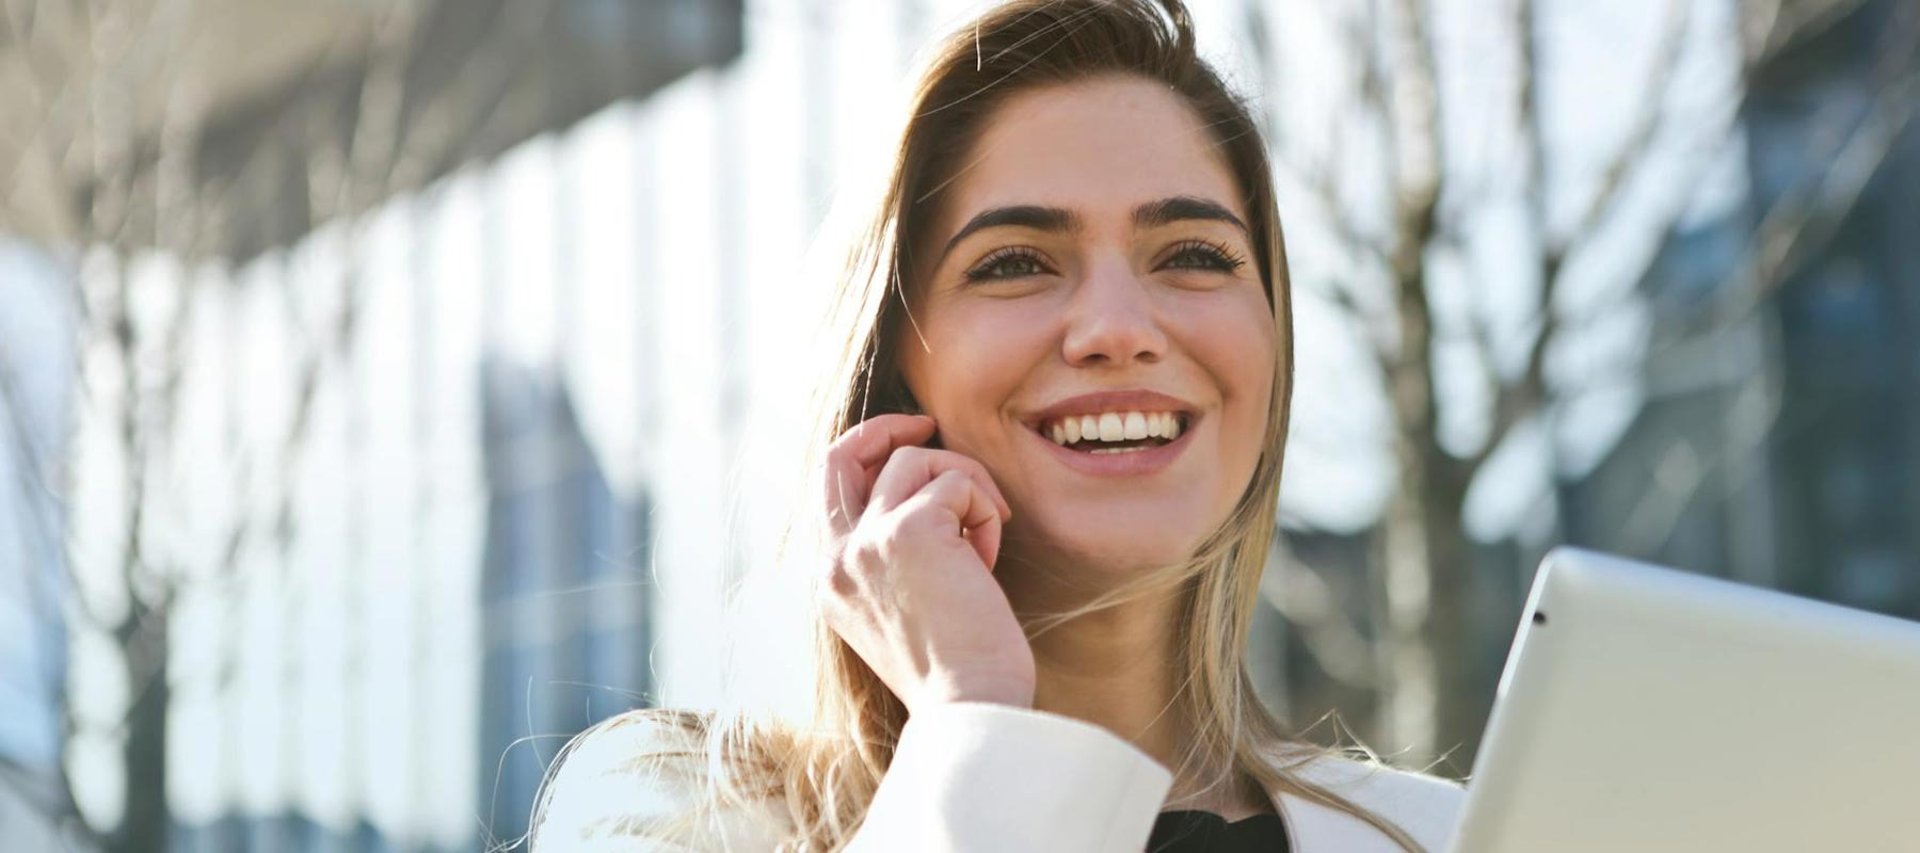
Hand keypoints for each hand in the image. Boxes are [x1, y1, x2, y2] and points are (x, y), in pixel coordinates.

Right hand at [817, 414, 1034, 712]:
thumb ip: (891, 559)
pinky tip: (989, 559)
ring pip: (916, 461)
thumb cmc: (956, 671)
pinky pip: (957, 482)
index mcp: (830, 581)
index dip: (866, 454)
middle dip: (886, 427)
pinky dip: (984, 510)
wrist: (970, 707)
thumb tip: (923, 497)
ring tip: (985, 539)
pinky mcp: (910, 530)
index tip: (909, 446)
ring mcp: (866, 542)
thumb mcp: (901, 611)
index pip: (828, 489)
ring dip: (965, 486)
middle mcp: (835, 558)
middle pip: (841, 454)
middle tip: (929, 424)